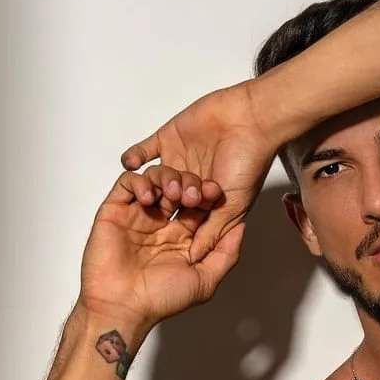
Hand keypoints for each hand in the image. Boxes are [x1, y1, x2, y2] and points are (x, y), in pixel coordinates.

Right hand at [79, 164, 244, 327]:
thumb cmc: (160, 300)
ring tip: (172, 194)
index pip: (199, 206)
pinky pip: (128, 182)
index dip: (208, 195)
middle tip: (193, 193)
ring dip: (167, 179)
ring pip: (155, 179)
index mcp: (182, 239)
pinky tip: (150, 198)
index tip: (214, 192)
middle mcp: (161, 225)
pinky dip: (140, 182)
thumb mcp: (205, 280)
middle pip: (179, 187)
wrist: (122, 305)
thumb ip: (225, 254)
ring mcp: (138, 216)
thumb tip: (241, 227)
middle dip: (189, 184)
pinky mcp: (115, 211)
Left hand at [119, 80, 276, 265]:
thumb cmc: (248, 164)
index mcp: (205, 202)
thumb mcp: (231, 208)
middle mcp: (190, 183)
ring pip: (155, 178)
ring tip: (161, 186)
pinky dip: (134, 157)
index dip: (176, 229)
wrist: (249, 120)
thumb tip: (194, 258)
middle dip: (165, 204)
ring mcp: (178, 160)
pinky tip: (130, 164)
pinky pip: (144, 151)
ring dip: (155, 183)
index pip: (184, 222)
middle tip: (169, 203)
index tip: (167, 239)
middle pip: (166, 201)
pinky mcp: (168, 139)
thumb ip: (211, 233)